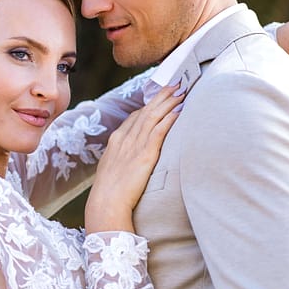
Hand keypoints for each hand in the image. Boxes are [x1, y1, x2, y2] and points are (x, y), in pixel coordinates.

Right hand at [85, 85, 182, 232]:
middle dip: (162, 97)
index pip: (135, 117)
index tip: (161, 98)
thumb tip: (133, 160)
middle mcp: (125, 139)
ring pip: (154, 116)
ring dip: (169, 102)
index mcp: (117, 141)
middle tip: (175, 84)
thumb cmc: (110, 194)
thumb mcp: (113, 170)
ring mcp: (135, 145)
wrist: (107, 203)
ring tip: (181, 91)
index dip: (150, 106)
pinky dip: (170, 118)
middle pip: (146, 111)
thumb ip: (123, 160)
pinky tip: (179, 110)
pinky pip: (159, 130)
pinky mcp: (145, 154)